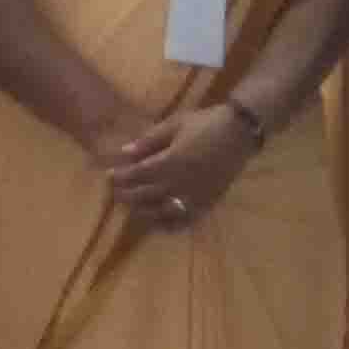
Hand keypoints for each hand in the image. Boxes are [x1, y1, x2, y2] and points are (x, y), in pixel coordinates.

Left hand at [101, 104, 257, 234]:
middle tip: (114, 193)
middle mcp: (179, 183)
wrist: (239, 133)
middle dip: (126, 195)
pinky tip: (158, 223)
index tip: (108, 176)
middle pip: (144, 195)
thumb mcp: (175, 124)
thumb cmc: (205, 123)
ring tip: (132, 207)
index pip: (137, 175)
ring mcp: (193, 196)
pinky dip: (168, 225)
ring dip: (142, 211)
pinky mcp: (206, 203)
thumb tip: (125, 152)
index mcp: (170, 162)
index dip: (120, 177)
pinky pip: (184, 221)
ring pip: (160, 211)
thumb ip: (149, 141)